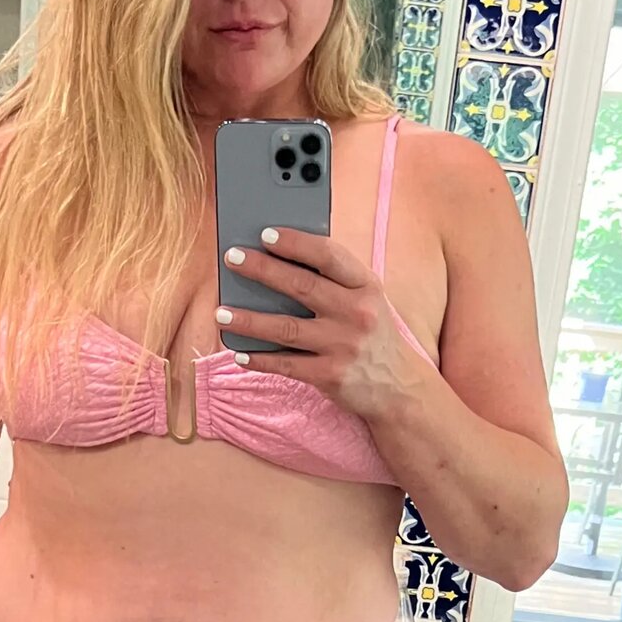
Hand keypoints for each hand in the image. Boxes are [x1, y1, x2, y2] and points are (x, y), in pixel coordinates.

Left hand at [218, 226, 426, 422]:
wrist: (400, 387)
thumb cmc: (372, 334)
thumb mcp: (365, 299)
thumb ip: (333, 280)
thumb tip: (279, 259)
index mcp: (365, 286)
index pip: (329, 255)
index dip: (296, 243)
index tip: (266, 234)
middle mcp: (356, 312)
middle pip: (301, 286)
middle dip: (261, 270)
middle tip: (232, 258)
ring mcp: (343, 345)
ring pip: (285, 328)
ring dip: (248, 319)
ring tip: (221, 312)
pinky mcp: (330, 375)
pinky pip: (285, 364)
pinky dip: (259, 359)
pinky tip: (238, 352)